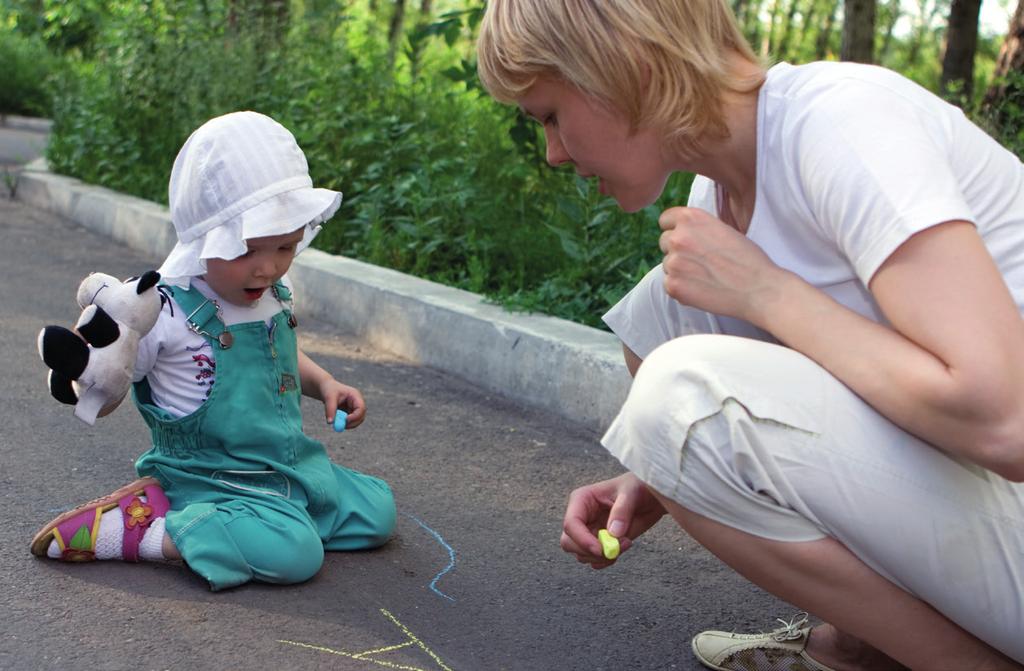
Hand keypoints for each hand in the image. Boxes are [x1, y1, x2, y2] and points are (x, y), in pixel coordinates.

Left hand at [318, 378, 365, 429]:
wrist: (326, 388)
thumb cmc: (328, 389)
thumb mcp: (328, 398)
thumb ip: (330, 410)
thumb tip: (331, 422)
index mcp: (355, 396)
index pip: (361, 408)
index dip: (355, 416)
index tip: (345, 421)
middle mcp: (357, 403)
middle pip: (361, 416)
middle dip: (352, 423)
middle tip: (341, 427)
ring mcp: (354, 408)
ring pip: (355, 421)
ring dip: (346, 423)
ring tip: (334, 418)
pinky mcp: (350, 413)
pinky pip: (349, 422)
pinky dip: (343, 423)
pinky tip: (335, 417)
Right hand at [560, 473, 666, 568]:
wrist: (649, 497)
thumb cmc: (637, 488)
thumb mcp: (631, 493)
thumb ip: (621, 511)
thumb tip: (613, 533)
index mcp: (581, 500)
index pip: (571, 524)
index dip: (582, 540)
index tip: (600, 549)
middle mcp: (581, 517)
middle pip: (569, 543)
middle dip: (589, 552)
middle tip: (614, 549)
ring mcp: (589, 532)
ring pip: (581, 554)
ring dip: (602, 556)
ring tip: (625, 543)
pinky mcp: (599, 543)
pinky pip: (594, 560)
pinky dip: (606, 561)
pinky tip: (621, 549)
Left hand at [658, 207, 788, 324]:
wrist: (759, 288)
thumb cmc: (747, 259)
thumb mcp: (722, 228)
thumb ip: (698, 229)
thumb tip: (680, 233)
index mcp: (691, 218)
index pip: (665, 221)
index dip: (675, 230)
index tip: (686, 239)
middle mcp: (678, 237)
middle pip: (664, 242)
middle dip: (678, 251)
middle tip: (702, 261)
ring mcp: (673, 262)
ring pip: (667, 265)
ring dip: (681, 271)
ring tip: (707, 276)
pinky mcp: (673, 286)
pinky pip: (669, 284)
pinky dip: (682, 288)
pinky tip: (703, 289)